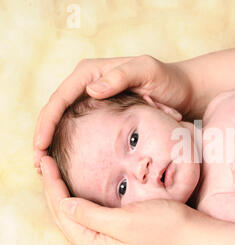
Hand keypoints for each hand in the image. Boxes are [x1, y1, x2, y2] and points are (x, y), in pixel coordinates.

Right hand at [34, 55, 191, 173]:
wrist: (185, 92)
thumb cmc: (169, 81)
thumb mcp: (148, 72)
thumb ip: (121, 77)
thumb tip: (91, 90)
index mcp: (91, 72)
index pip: (60, 98)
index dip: (46, 123)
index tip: (40, 146)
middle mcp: (87, 84)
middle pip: (55, 112)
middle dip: (43, 137)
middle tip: (37, 165)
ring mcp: (94, 100)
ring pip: (64, 123)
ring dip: (53, 144)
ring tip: (46, 169)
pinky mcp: (103, 114)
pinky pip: (80, 129)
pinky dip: (71, 145)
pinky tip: (69, 164)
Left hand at [40, 155, 187, 244]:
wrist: (193, 240)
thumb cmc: (164, 228)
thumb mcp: (124, 221)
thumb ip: (91, 215)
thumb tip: (64, 205)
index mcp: (94, 243)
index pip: (61, 210)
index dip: (51, 184)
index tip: (46, 160)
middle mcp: (97, 244)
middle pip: (64, 214)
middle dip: (52, 187)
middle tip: (45, 162)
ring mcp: (108, 240)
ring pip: (75, 215)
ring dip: (63, 193)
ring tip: (56, 174)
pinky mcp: (119, 234)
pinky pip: (89, 215)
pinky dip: (80, 199)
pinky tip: (80, 190)